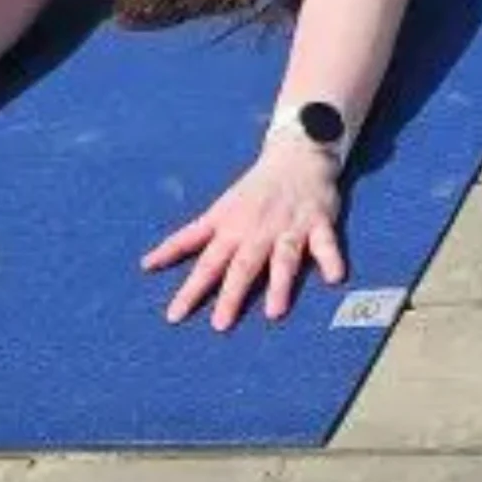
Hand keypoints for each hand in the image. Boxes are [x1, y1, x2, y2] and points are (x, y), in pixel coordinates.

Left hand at [143, 138, 345, 329]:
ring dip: (279, 284)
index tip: (175, 317)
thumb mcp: (217, 212)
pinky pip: (326, 243)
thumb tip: (146, 264)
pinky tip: (335, 278)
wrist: (296, 156)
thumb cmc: (252, 191)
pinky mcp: (318, 222)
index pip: (206, 263)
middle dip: (232, 294)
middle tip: (220, 325)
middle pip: (243, 265)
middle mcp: (258, 230)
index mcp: (231, 228)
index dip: (191, 289)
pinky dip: (331, 259)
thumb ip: (186, 240)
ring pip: (283, 257)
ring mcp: (289, 226)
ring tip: (274, 313)